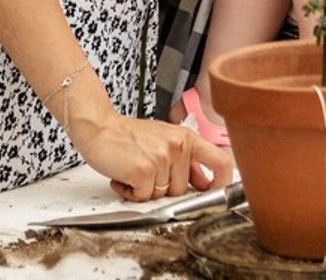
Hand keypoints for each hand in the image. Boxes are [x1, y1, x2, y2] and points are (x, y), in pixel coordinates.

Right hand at [75, 113, 233, 200]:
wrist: (101, 128)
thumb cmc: (130, 136)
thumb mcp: (165, 140)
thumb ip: (187, 160)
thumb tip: (204, 182)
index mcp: (187, 138)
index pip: (221, 160)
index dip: (224, 182)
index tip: (218, 192)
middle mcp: (178, 146)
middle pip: (183, 189)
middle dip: (164, 188)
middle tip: (147, 171)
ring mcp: (162, 158)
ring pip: (162, 195)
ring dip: (145, 190)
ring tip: (134, 170)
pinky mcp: (144, 170)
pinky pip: (143, 198)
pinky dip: (131, 193)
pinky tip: (125, 177)